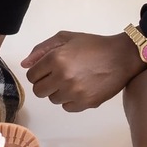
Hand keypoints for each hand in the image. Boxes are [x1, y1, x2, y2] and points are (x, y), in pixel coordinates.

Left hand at [20, 31, 144, 111]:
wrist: (122, 57)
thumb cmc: (93, 45)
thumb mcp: (66, 38)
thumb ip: (42, 49)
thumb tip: (25, 65)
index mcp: (56, 59)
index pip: (32, 76)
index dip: (38, 72)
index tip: (46, 70)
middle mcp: (63, 77)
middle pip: (39, 91)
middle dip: (45, 83)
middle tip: (57, 76)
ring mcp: (75, 92)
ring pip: (52, 100)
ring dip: (58, 91)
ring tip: (72, 80)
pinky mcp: (86, 103)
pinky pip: (67, 107)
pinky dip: (70, 100)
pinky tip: (80, 88)